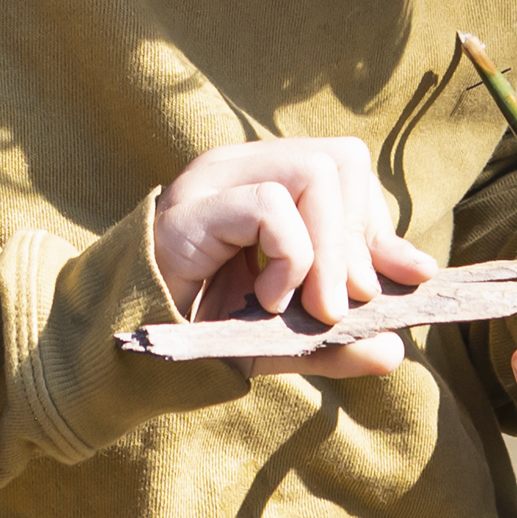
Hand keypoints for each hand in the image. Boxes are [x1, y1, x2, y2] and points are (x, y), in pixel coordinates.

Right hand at [151, 136, 435, 378]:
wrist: (122, 357)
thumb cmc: (200, 333)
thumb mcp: (284, 336)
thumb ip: (336, 339)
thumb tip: (394, 348)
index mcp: (267, 181)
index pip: (348, 168)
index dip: (374, 229)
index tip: (382, 288)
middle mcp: (242, 168)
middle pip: (342, 160)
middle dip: (356, 243)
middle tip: (337, 310)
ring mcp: (214, 182)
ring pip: (314, 172)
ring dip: (327, 253)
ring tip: (306, 309)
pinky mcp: (191, 211)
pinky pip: (270, 205)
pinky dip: (289, 259)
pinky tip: (267, 301)